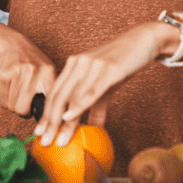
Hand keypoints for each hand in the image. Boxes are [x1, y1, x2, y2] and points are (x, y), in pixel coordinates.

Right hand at [0, 37, 56, 117]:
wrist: (12, 44)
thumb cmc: (33, 62)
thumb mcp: (48, 72)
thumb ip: (51, 93)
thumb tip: (54, 119)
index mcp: (49, 72)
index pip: (49, 102)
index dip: (47, 119)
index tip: (46, 132)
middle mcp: (33, 72)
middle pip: (23, 110)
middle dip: (23, 111)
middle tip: (25, 104)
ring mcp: (17, 72)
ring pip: (12, 107)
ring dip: (14, 105)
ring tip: (18, 93)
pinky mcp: (3, 75)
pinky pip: (3, 100)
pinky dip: (6, 99)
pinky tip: (10, 87)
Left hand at [34, 22, 164, 147]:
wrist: (143, 41)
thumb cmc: (123, 62)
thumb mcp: (106, 85)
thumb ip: (97, 105)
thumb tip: (93, 127)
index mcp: (74, 66)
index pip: (55, 93)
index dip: (45, 114)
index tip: (39, 133)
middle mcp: (78, 64)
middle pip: (58, 96)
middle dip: (49, 121)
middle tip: (44, 141)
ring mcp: (92, 65)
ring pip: (72, 96)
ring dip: (63, 120)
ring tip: (58, 139)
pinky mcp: (108, 69)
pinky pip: (90, 90)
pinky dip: (79, 104)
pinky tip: (69, 117)